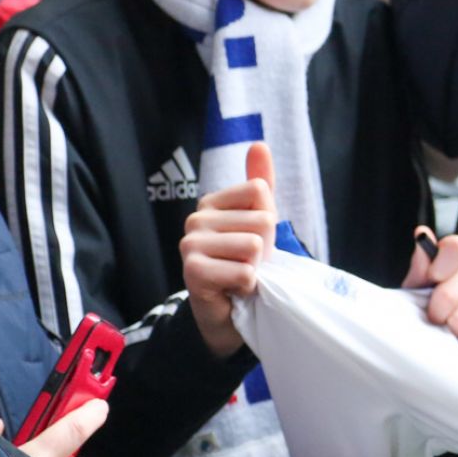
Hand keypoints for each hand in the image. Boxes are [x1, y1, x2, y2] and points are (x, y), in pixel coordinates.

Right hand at [180, 143, 278, 357]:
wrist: (230, 313)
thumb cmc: (244, 263)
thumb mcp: (259, 219)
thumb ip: (259, 182)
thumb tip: (259, 143)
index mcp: (211, 203)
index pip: (261, 191)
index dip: (268, 221)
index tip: (252, 238)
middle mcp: (196, 220)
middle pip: (261, 220)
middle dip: (263, 248)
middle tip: (246, 262)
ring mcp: (190, 245)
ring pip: (254, 246)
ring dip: (255, 268)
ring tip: (238, 275)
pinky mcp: (192, 272)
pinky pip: (244, 271)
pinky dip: (247, 286)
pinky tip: (232, 290)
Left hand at [402, 229, 457, 366]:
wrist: (452, 332)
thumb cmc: (433, 306)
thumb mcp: (419, 287)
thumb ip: (421, 265)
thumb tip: (422, 233)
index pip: (454, 247)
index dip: (437, 270)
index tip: (432, 282)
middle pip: (447, 297)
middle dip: (437, 315)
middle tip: (439, 318)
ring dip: (453, 332)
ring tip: (455, 328)